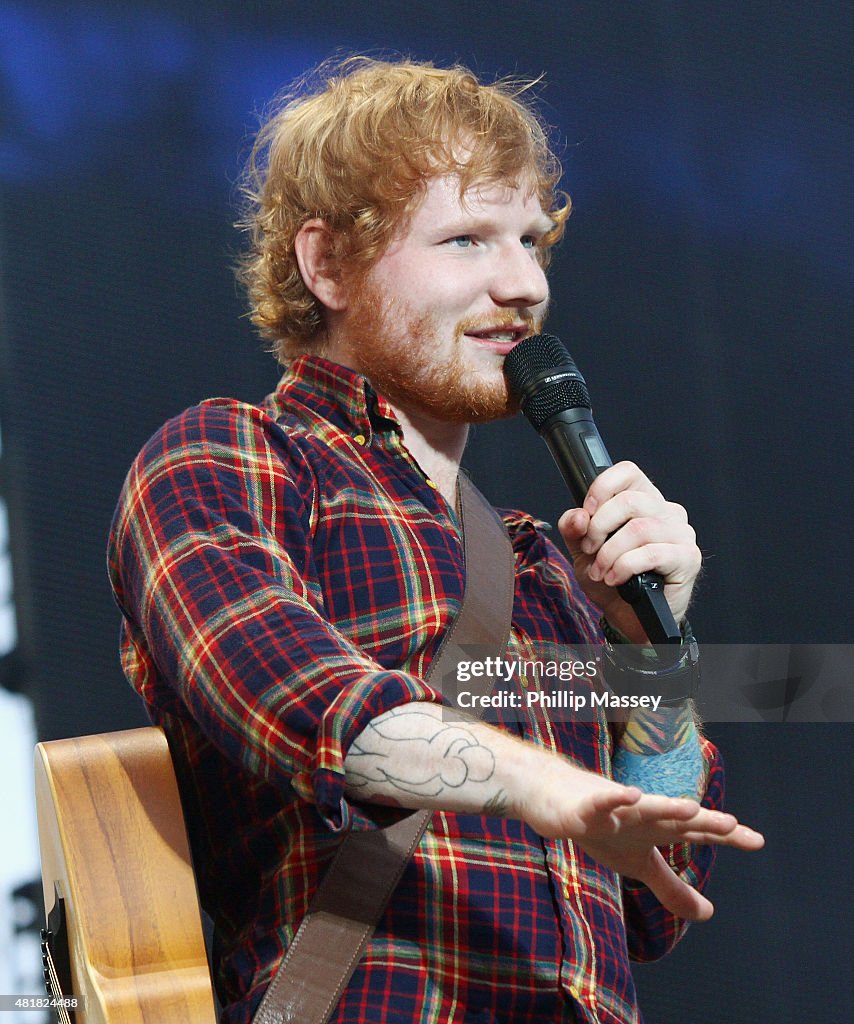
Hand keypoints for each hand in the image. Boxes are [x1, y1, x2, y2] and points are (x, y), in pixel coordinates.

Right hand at [518, 760, 763, 921]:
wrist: (555, 800)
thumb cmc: (603, 828)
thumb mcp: (639, 864)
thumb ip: (673, 888)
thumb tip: (709, 915)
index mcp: (658, 829)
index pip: (697, 833)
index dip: (725, 836)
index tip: (757, 841)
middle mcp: (643, 815)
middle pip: (677, 818)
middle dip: (702, 821)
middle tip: (732, 825)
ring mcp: (616, 809)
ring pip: (643, 807)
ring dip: (665, 806)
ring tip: (691, 808)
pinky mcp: (587, 807)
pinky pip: (601, 802)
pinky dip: (614, 798)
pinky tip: (629, 794)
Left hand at [558, 461, 700, 641]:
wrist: (628, 617)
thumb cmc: (611, 579)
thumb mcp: (582, 552)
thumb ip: (574, 529)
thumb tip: (577, 516)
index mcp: (644, 501)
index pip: (628, 472)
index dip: (602, 488)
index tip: (587, 513)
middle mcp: (667, 512)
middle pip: (629, 501)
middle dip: (599, 528)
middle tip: (589, 550)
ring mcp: (681, 533)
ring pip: (638, 529)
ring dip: (610, 553)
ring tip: (601, 571)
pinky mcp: (687, 558)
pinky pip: (651, 553)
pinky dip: (625, 567)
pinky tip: (616, 579)